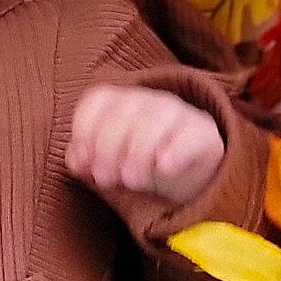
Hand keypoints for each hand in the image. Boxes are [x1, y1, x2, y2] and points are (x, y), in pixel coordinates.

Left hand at [66, 85, 224, 203]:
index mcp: (120, 103)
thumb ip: (86, 160)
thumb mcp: (108, 165)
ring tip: (131, 181)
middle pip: (124, 111)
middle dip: (109, 147)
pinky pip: (190, 134)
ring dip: (138, 151)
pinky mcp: (204, 133)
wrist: (187, 181)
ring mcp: (178, 113)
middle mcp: (149, 101)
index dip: (85, 129)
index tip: (84, 162)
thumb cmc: (138, 167)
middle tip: (105, 179)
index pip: (98, 100)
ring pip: (156, 120)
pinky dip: (176, 150)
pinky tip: (164, 167)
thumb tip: (75, 160)